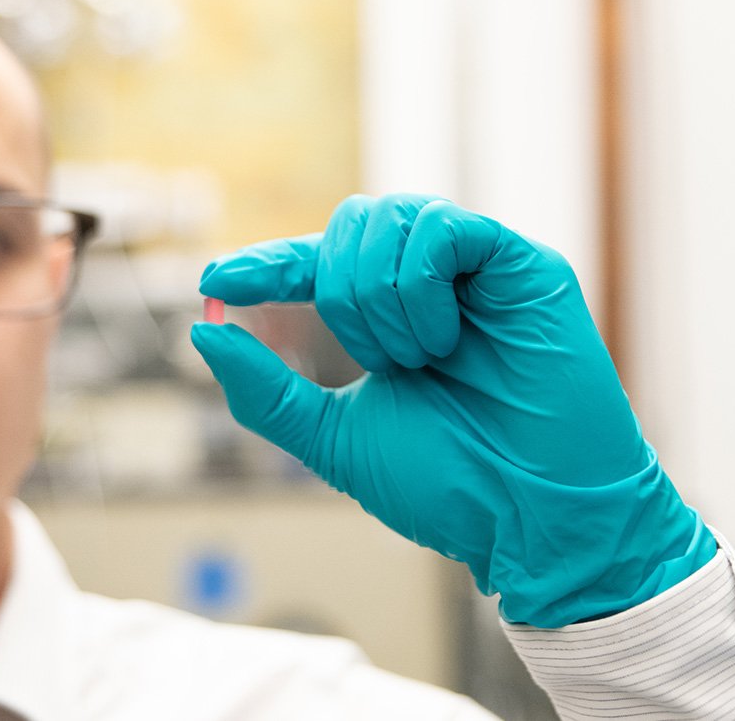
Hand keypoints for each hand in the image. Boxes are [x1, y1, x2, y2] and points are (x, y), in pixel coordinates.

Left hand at [191, 194, 714, 626]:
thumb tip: (203, 333)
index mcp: (392, 320)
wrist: (532, 517)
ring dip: (379, 296)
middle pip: (352, 223)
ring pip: (392, 217)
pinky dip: (422, 285)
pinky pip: (444, 228)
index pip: (319, 264)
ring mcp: (479, 271)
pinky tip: (447, 339)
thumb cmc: (449, 486)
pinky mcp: (521, 264)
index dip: (267, 264)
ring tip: (420, 360)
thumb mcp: (334, 438)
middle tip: (379, 360)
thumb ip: (267, 391)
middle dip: (338, 288)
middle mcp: (435, 285)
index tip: (216, 280)